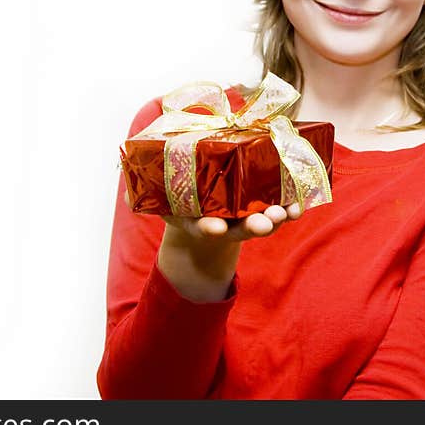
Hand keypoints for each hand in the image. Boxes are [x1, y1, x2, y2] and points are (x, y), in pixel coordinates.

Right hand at [123, 189, 302, 242]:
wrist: (205, 207)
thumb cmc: (183, 199)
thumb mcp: (161, 200)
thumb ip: (144, 196)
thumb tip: (125, 196)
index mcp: (198, 220)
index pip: (203, 226)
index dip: (208, 228)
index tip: (214, 228)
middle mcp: (224, 222)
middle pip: (240, 228)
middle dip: (253, 225)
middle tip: (264, 222)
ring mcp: (245, 217)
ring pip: (263, 220)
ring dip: (276, 217)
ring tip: (286, 212)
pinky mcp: (263, 206)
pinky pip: (279, 209)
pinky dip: (290, 207)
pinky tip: (299, 202)